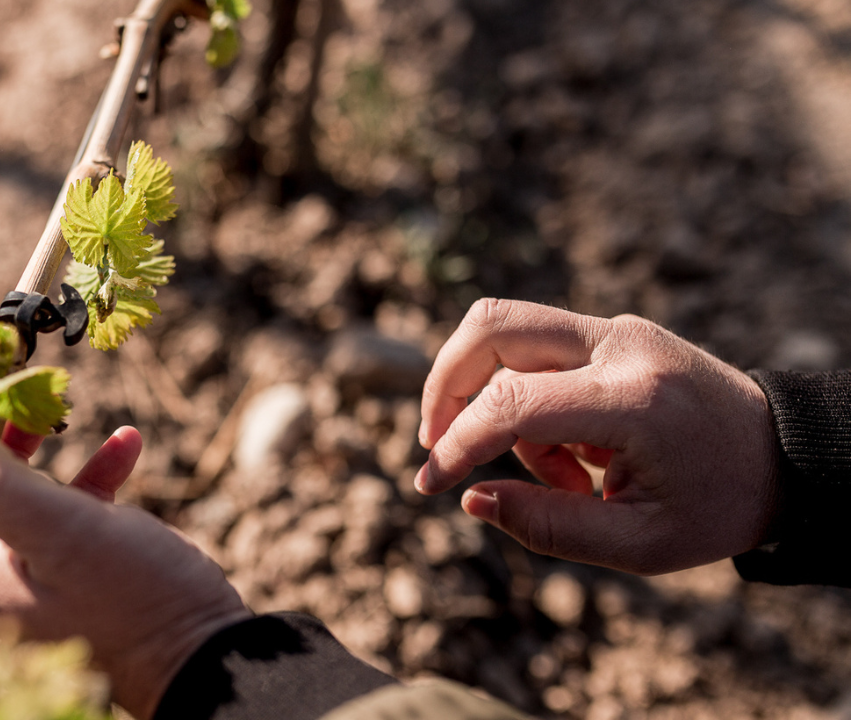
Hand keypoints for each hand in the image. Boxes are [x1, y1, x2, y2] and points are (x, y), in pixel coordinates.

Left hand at [0, 316, 249, 718]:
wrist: (201, 657)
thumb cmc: (132, 598)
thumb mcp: (61, 533)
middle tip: (7, 333)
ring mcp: (28, 558)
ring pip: (14, 468)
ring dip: (36, 419)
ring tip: (57, 373)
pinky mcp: (73, 558)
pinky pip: (68, 497)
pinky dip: (91, 463)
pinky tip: (125, 441)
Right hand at [416, 299, 779, 574]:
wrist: (788, 457)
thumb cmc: (719, 505)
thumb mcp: (641, 545)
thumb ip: (549, 526)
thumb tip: (471, 500)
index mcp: (635, 399)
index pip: (512, 402)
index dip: (458, 443)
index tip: (431, 483)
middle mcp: (621, 346)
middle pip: (492, 325)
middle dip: (445, 383)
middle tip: (436, 440)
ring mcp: (618, 330)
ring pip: (507, 334)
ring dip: (495, 403)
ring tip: (554, 476)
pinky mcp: (614, 333)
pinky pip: (537, 352)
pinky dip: (526, 401)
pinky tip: (572, 458)